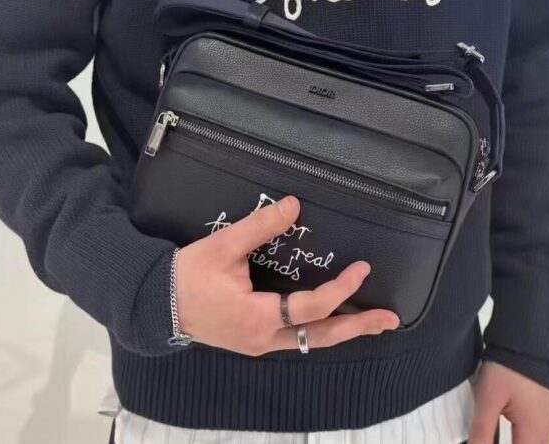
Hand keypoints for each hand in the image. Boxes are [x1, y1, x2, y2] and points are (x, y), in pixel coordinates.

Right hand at [174, 194, 399, 355]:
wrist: (158, 304)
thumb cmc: (189, 275)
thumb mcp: (224, 247)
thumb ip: (260, 226)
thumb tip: (294, 204)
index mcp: (259, 316)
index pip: (312, 306)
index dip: (341, 288)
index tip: (362, 269)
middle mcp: (265, 338)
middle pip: (321, 336)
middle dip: (357, 327)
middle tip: (390, 320)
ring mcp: (260, 343)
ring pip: (311, 341)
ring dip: (342, 330)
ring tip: (371, 323)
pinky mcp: (254, 339)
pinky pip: (297, 338)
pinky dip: (320, 329)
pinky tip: (331, 319)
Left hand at [469, 361, 548, 443]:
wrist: (527, 341)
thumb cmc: (507, 371)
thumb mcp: (488, 399)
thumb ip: (482, 430)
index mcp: (534, 434)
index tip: (482, 441)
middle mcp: (545, 433)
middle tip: (484, 437)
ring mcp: (546, 421)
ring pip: (528, 443)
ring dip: (512, 442)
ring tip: (490, 436)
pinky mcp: (543, 410)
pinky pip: (531, 434)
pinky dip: (517, 437)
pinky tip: (500, 430)